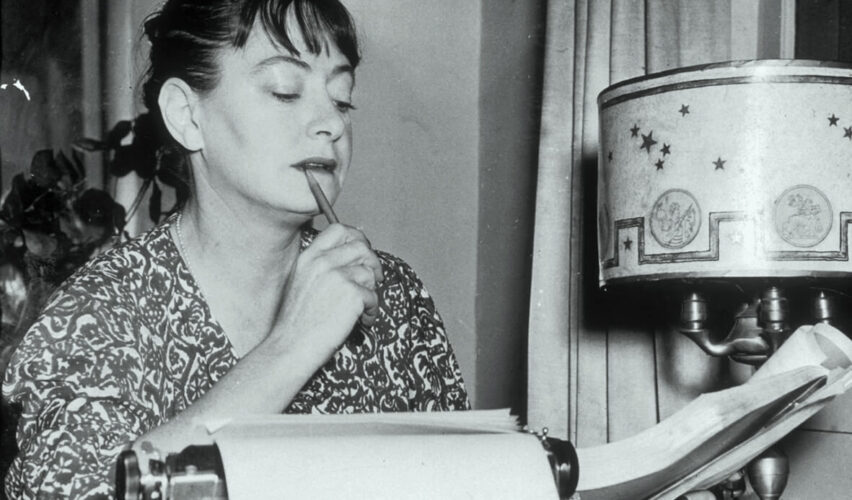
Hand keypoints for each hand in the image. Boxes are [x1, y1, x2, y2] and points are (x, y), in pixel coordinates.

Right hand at [270, 223, 382, 365]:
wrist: (290, 346)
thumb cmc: (296, 322)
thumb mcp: (300, 283)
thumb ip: (320, 267)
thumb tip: (351, 260)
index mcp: (308, 257)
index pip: (338, 230)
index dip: (356, 238)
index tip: (363, 253)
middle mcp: (322, 262)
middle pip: (360, 246)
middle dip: (373, 262)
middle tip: (375, 279)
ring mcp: (337, 276)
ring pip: (369, 272)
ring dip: (371, 292)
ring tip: (363, 309)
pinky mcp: (352, 293)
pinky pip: (373, 295)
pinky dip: (372, 310)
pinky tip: (362, 321)